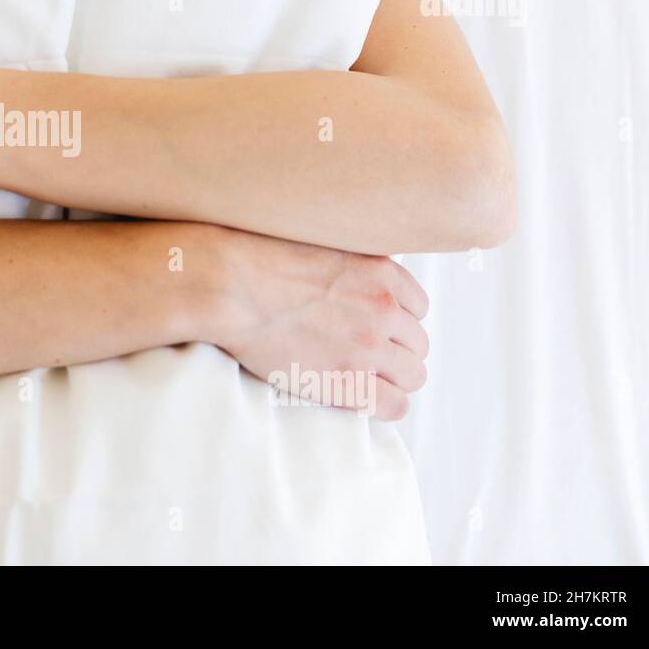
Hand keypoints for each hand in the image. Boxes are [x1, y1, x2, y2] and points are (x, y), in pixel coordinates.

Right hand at [211, 229, 429, 420]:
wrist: (231, 285)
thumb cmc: (258, 260)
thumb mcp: (321, 242)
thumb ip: (350, 261)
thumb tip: (349, 276)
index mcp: (381, 273)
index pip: (418, 306)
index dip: (397, 320)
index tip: (376, 327)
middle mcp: (383, 310)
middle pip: (417, 342)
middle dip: (396, 349)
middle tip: (366, 354)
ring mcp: (367, 347)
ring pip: (412, 375)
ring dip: (394, 378)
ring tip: (365, 378)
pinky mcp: (347, 381)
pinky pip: (393, 405)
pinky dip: (384, 405)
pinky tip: (364, 398)